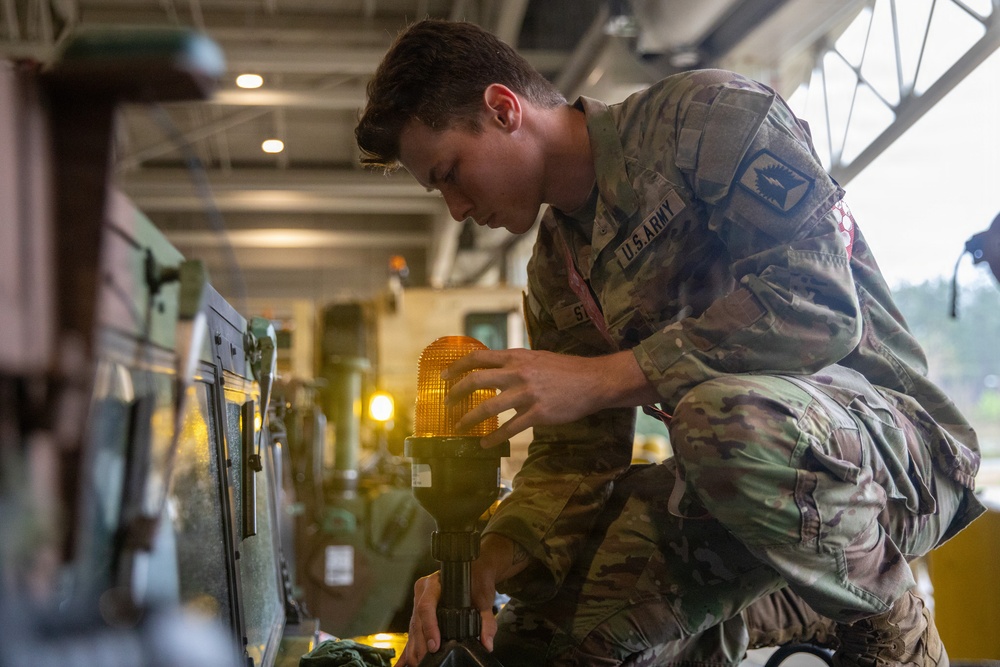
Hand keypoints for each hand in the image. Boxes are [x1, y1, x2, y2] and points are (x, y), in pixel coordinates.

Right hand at [394, 535, 520, 665]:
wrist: (475, 569)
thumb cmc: (476, 578)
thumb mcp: (483, 597)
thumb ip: (487, 620)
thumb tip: (487, 642)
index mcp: (434, 584)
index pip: (426, 606)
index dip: (429, 627)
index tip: (434, 645)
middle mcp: (423, 592)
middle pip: (417, 622)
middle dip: (420, 645)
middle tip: (424, 662)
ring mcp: (419, 603)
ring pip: (413, 629)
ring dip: (414, 649)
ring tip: (417, 665)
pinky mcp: (420, 614)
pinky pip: (413, 633)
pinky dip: (409, 649)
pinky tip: (404, 663)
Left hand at [445, 348, 658, 447]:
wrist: (593, 381)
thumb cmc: (566, 369)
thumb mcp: (537, 357)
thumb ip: (515, 362)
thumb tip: (493, 368)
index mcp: (516, 357)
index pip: (478, 358)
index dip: (456, 367)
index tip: (443, 377)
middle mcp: (518, 373)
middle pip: (476, 380)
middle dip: (456, 393)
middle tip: (447, 404)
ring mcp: (527, 393)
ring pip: (488, 407)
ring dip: (469, 419)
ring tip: (459, 427)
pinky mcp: (538, 413)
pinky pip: (510, 427)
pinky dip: (494, 437)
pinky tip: (485, 443)